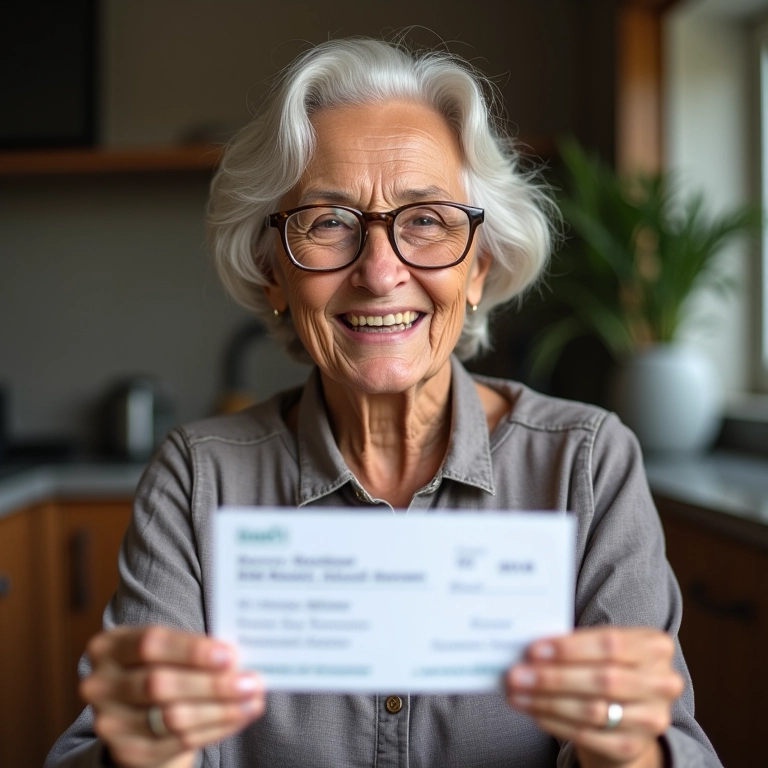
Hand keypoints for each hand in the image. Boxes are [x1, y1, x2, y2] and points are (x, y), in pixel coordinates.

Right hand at [80, 626, 265, 767]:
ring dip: (221, 709)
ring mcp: (109, 722)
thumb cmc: (163, 667)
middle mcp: (99, 684)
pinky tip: (239, 716)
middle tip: (251, 681)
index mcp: (109, 646)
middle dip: (212, 684)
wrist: (139, 714)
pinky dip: (216, 728)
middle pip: (160, 684)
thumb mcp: (168, 650)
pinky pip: (179, 742)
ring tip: (253, 699)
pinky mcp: (127, 751)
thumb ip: (194, 648)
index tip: (231, 654)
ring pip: (172, 717)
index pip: (151, 643)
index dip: (192, 650)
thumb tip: (240, 655)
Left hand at [506, 627, 683, 767]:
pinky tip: (533, 712)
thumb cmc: (607, 670)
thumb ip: (576, 646)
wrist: (628, 718)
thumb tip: (530, 649)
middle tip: (517, 674)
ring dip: (547, 701)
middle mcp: (662, 682)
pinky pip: (587, 734)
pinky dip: (554, 722)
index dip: (570, 648)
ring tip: (517, 693)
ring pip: (592, 709)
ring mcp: (651, 719)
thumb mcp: (602, 650)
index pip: (610, 643)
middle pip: (602, 679)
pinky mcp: (633, 747)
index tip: (534, 650)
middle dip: (553, 677)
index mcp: (655, 647)